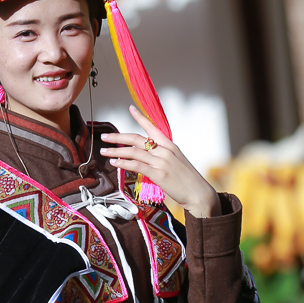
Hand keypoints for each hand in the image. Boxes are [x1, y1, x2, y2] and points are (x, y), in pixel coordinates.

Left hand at [102, 105, 220, 218]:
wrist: (199, 194)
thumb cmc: (188, 181)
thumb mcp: (177, 163)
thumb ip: (162, 157)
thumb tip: (148, 157)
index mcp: (170, 145)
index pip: (152, 127)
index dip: (140, 117)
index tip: (130, 108)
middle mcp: (164, 150)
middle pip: (137, 139)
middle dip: (118, 137)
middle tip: (105, 137)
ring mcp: (161, 162)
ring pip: (133, 152)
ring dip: (116, 151)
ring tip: (104, 152)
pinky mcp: (158, 174)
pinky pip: (136, 166)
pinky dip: (123, 163)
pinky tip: (114, 163)